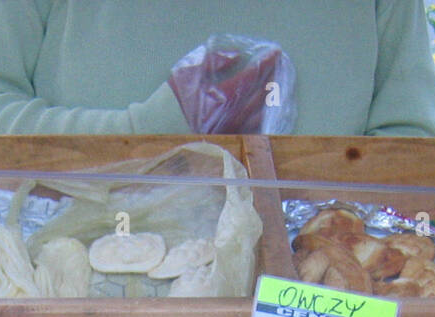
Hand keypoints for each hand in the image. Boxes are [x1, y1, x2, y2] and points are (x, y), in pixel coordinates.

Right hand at [169, 36, 287, 134]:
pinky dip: (260, 120)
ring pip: (258, 118)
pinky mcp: (225, 144)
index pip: (249, 78)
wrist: (156, 128)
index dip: (264, 64)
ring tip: (275, 88)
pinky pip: (250, 133)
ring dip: (269, 100)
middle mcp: (227, 119)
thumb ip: (215, 60)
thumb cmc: (172, 98)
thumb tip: (237, 57)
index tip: (275, 53)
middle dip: (271, 80)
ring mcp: (228, 134)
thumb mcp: (189, 70)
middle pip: (259, 98)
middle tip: (278, 69)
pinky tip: (265, 112)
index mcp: (218, 99)